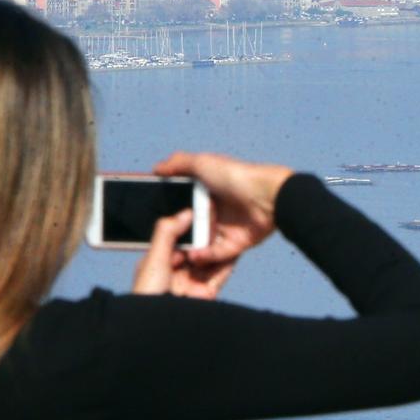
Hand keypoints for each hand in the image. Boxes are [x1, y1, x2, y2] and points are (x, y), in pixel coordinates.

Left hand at [130, 209, 234, 299]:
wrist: (157, 325)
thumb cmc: (146, 295)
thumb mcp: (154, 258)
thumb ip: (167, 233)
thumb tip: (185, 213)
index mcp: (160, 262)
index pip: (179, 239)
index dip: (191, 226)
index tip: (201, 211)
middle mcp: (177, 272)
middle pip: (197, 249)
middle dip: (208, 235)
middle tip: (218, 217)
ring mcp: (192, 283)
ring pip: (211, 260)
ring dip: (220, 246)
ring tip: (228, 228)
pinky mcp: (206, 293)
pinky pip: (221, 274)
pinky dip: (228, 262)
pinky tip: (233, 248)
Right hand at [152, 151, 294, 273]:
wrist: (268, 196)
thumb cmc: (236, 176)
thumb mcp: (203, 163)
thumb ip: (178, 164)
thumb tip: (157, 169)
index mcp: (205, 193)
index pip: (181, 205)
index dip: (168, 212)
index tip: (151, 219)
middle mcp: (214, 211)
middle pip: (189, 227)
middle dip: (175, 236)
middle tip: (161, 242)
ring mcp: (225, 228)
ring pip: (200, 244)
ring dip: (187, 249)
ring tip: (174, 253)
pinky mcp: (236, 244)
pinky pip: (216, 254)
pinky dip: (205, 256)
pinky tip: (193, 256)